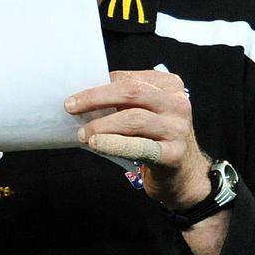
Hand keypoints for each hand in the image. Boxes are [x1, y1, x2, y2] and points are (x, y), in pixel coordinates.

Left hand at [65, 69, 210, 209]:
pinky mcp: (173, 154)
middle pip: (131, 93)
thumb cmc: (154, 137)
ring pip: (134, 118)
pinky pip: (139, 146)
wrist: (183, 175)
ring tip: (82, 133)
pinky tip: (96, 144)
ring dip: (102, 125)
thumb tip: (82, 97)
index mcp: (169, 86)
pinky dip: (113, 144)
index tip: (74, 95)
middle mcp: (178, 104)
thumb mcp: (144, 111)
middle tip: (70, 107)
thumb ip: (123, 101)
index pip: (129, 78)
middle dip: (96, 98)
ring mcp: (178, 129)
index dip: (99, 85)